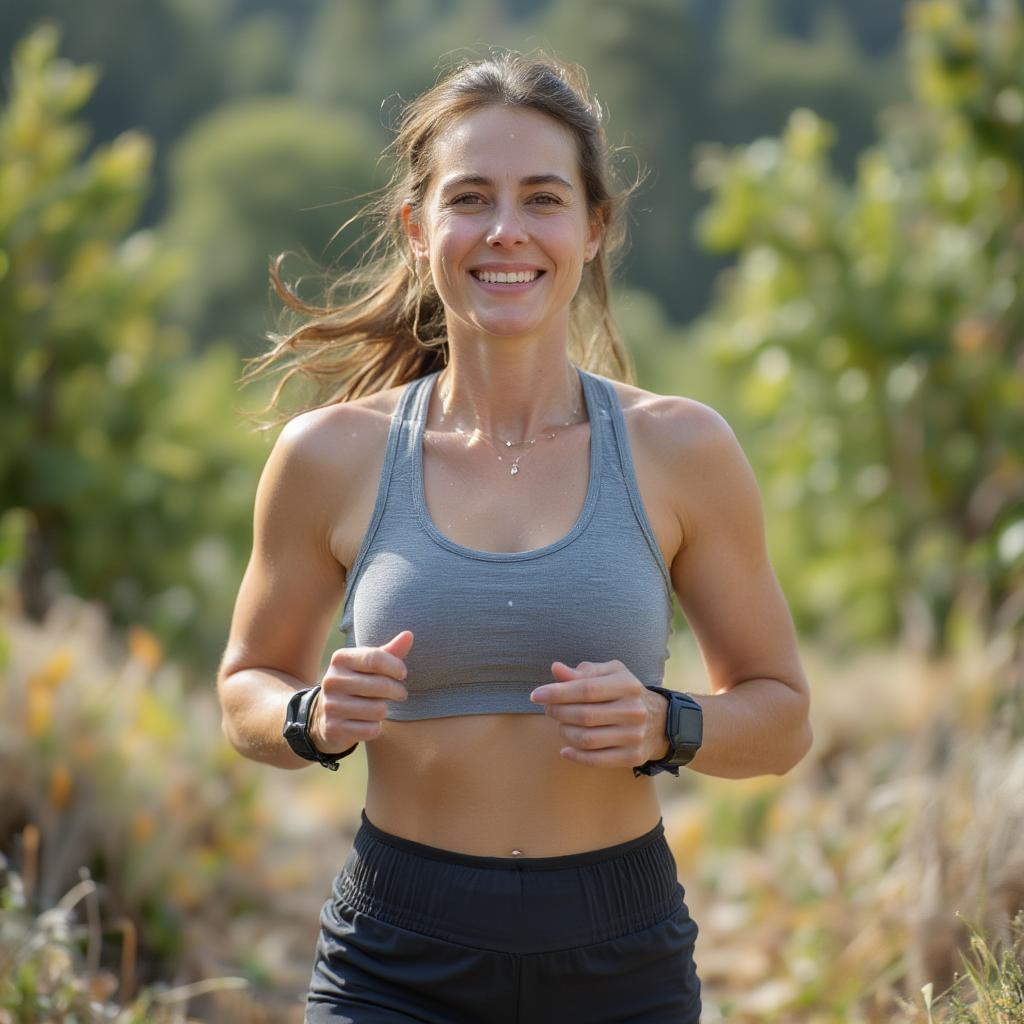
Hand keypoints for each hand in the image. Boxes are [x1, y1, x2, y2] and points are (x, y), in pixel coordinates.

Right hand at [310, 630, 411, 752]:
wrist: (325, 715)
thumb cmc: (357, 683)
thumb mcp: (369, 666)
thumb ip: (389, 651)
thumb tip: (409, 635)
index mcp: (340, 659)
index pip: (374, 658)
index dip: (396, 667)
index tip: (403, 674)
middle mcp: (331, 680)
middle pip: (380, 685)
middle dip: (397, 691)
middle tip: (400, 693)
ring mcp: (330, 705)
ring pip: (378, 710)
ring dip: (385, 710)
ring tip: (380, 707)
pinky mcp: (332, 728)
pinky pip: (370, 730)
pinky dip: (375, 728)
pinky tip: (368, 722)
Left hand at [530, 659, 670, 768]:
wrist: (660, 721)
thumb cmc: (624, 693)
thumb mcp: (610, 674)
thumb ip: (583, 671)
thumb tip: (556, 669)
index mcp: (627, 685)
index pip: (586, 689)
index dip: (557, 692)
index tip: (535, 695)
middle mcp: (634, 710)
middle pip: (584, 715)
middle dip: (558, 712)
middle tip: (548, 709)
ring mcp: (635, 735)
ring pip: (587, 739)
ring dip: (565, 732)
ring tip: (561, 725)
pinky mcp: (633, 757)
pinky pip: (596, 760)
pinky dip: (575, 756)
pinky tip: (565, 749)